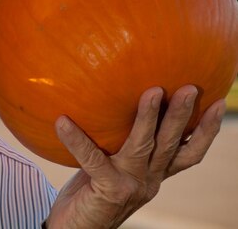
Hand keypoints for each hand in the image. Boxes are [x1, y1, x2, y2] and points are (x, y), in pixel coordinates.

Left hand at [44, 85, 224, 227]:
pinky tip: (62, 121)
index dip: (205, 130)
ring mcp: (130, 185)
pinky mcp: (107, 190)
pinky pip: (92, 158)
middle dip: (183, 115)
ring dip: (150, 117)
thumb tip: (108, 103)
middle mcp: (148, 180)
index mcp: (154, 174)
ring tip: (153, 91)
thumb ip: (118, 145)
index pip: (186, 151)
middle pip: (171, 144)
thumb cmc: (90, 193)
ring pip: (145, 146)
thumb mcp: (111, 167)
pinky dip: (76, 139)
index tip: (217, 102)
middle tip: (191, 87)